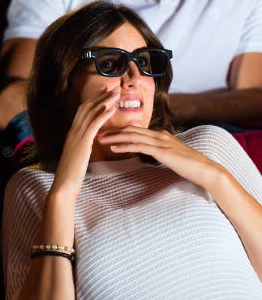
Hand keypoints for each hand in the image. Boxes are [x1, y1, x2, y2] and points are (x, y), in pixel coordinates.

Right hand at [51, 86, 119, 198]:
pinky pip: (94, 125)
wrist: (64, 184)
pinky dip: (104, 114)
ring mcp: (77, 136)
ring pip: (91, 113)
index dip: (93, 99)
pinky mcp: (82, 143)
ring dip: (105, 101)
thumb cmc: (71, 174)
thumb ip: (81, 145)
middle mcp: (73, 131)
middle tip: (112, 86)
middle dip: (100, 95)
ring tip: (116, 93)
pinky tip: (113, 109)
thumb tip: (87, 142)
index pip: (82, 111)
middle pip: (87, 107)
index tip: (104, 91)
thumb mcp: (76, 155)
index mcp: (71, 133)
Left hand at [97, 127, 222, 187]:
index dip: (118, 130)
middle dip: (111, 130)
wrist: (205, 170)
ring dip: (114, 137)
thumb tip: (146, 152)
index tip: (104, 132)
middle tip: (95, 132)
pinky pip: (139, 146)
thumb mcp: (169, 155)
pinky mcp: (161, 151)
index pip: (135, 130)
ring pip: (132, 136)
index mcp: (160, 134)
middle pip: (130, 130)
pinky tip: (113, 148)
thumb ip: (157, 151)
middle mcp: (159, 134)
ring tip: (99, 139)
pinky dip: (124, 146)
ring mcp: (160, 141)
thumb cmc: (188, 165)